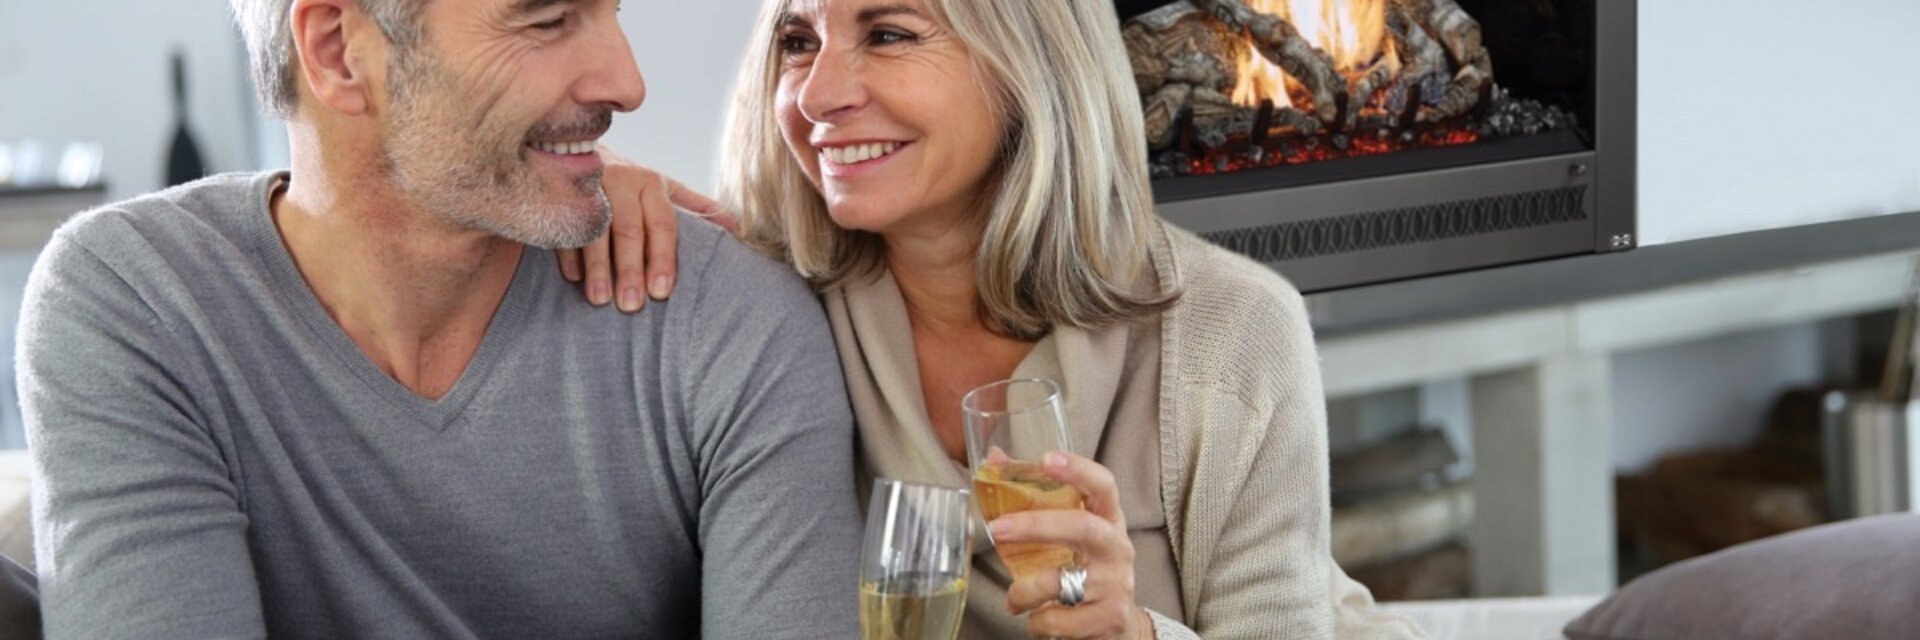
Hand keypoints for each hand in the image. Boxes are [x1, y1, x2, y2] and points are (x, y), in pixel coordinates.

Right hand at [555, 147, 737, 311]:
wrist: (575, 147)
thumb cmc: (629, 181)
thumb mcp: (662, 188)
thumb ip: (693, 207)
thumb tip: (737, 228)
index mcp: (651, 184)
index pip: (662, 224)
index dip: (662, 258)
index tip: (662, 291)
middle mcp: (622, 182)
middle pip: (629, 231)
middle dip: (630, 269)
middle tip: (632, 305)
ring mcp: (589, 187)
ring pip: (595, 231)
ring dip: (598, 267)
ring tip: (601, 300)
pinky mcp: (560, 193)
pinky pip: (564, 225)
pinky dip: (568, 252)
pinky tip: (573, 279)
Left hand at [991, 451, 1153, 639]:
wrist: (1118, 625)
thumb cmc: (1084, 570)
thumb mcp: (1067, 535)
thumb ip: (1033, 500)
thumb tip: (994, 460)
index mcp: (1108, 520)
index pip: (1102, 486)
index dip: (1077, 469)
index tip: (1046, 458)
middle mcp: (1117, 549)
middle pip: (1083, 527)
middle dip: (1036, 525)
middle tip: (997, 528)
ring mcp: (1116, 585)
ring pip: (1060, 582)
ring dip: (1025, 590)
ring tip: (1014, 599)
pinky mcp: (1108, 619)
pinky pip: (1058, 620)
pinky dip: (1037, 622)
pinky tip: (1039, 619)